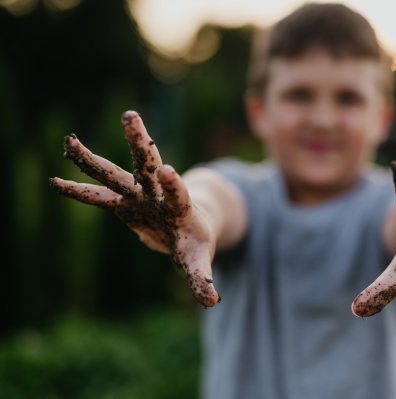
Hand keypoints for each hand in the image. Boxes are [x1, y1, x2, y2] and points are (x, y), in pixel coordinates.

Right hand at [50, 111, 220, 307]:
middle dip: (139, 142)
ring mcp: (139, 195)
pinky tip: (54, 181)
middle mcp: (158, 194)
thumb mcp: (198, 259)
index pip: (177, 193)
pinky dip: (78, 191)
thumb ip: (202, 277)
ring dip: (94, 160)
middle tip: (131, 117)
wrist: (188, 226)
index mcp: (181, 207)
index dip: (172, 184)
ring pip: (116, 172)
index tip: (165, 170)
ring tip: (69, 142)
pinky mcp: (124, 202)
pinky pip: (98, 195)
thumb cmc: (195, 241)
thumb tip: (211, 302)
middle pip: (147, 164)